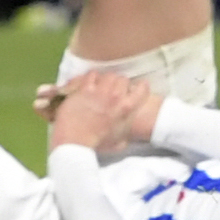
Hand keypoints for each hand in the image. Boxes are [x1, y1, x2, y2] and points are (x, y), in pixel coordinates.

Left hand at [41, 68, 161, 149]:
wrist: (76, 142)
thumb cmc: (97, 144)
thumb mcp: (119, 143)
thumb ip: (126, 134)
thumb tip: (126, 135)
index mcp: (128, 109)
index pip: (143, 88)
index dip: (140, 87)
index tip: (135, 88)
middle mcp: (116, 96)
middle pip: (123, 79)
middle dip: (119, 84)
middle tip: (113, 90)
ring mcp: (100, 91)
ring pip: (108, 75)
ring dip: (106, 80)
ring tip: (101, 86)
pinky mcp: (85, 89)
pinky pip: (92, 75)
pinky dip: (91, 78)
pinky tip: (89, 85)